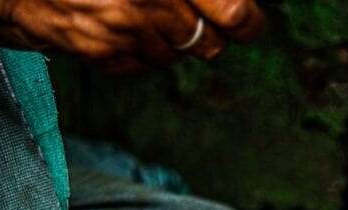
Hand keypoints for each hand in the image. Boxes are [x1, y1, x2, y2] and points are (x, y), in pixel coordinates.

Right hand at [0, 0, 263, 73]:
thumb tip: (237, 8)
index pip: (235, 12)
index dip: (245, 19)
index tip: (241, 19)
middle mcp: (148, 1)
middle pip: (208, 43)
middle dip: (201, 32)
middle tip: (182, 14)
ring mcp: (124, 29)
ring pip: (174, 56)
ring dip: (163, 40)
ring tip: (136, 11)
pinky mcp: (102, 51)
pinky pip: (140, 66)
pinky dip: (133, 52)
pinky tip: (114, 26)